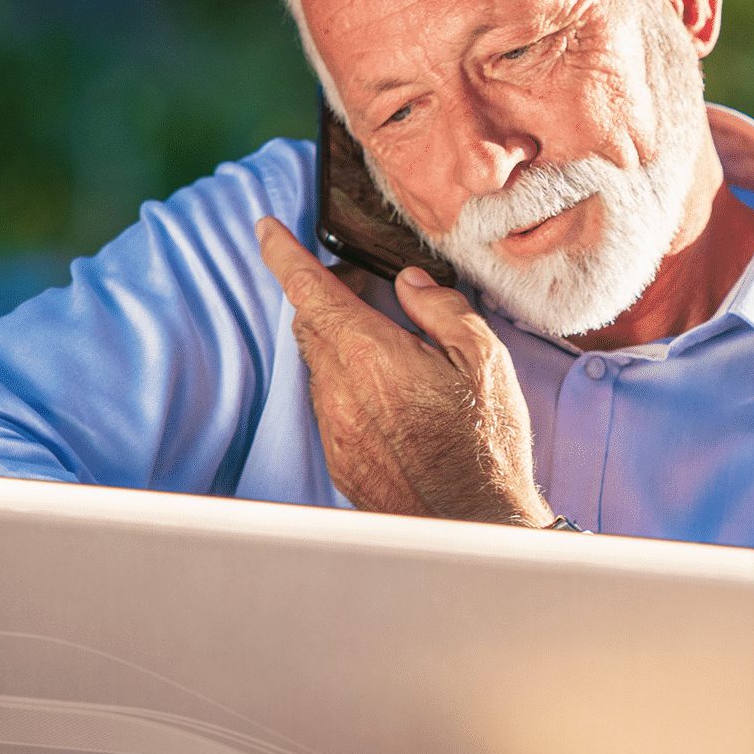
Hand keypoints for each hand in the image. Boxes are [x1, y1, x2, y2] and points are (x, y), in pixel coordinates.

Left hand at [255, 216, 553, 526]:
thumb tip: (409, 283)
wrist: (475, 522)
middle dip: (325, 298)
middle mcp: (340, 390)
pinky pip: (330, 405)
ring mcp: (335, 428)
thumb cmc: (487, 443)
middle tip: (362, 288)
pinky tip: (392, 398)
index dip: (283, 255)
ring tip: (389, 349)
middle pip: (311, 325)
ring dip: (341, 345)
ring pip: (320, 366)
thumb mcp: (484, 358)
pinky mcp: (341, 458)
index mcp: (371, 354)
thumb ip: (441, 308)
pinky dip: (349, 386)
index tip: (266, 231)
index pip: (310, 290)